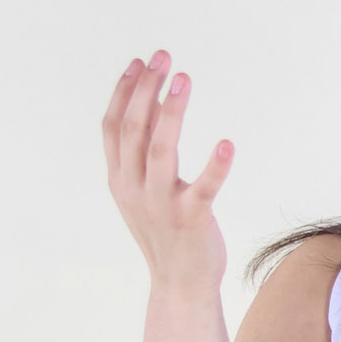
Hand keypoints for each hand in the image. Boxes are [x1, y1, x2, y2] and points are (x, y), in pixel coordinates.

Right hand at [103, 51, 232, 294]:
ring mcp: (160, 204)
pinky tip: (227, 145)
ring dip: (171, 112)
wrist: (179, 284)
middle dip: (146, 89)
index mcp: (120, 180)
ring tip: (183, 79)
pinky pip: (203, 189)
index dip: (124, 92)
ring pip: (160, 151)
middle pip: (133, 129)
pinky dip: (215, 167)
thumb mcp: (140, 193)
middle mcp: (134, 188)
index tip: (139, 62)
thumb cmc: (166, 233)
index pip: (113, 127)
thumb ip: (138, 159)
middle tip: (163, 57)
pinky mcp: (190, 219)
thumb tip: (147, 112)